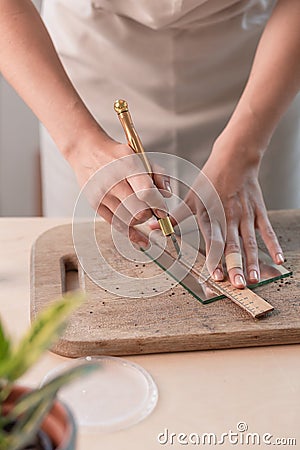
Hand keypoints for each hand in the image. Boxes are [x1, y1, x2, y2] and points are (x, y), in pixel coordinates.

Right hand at [67, 131, 171, 247]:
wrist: (86, 151)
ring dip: (141, 221)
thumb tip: (167, 194)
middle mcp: (113, 181)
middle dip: (150, 214)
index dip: (158, 204)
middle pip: (139, 210)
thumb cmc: (117, 155)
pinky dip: (131, 233)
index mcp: (127, 166)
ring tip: (142, 214)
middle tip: (152, 211)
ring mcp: (102, 194)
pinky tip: (141, 240)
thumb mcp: (139, 155)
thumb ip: (158, 174)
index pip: (146, 192)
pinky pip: (116, 225)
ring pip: (129, 220)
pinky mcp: (95, 204)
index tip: (163, 210)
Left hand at [150, 131, 283, 288]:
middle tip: (239, 285)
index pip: (213, 240)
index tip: (216, 276)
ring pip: (250, 242)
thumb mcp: (190, 197)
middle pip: (233, 245)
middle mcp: (228, 217)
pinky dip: (273, 245)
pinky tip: (278, 260)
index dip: (214, 258)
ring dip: (253, 261)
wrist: (234, 158)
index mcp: (211, 215)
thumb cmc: (210, 178)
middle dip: (236, 266)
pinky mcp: (258, 211)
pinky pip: (267, 230)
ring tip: (255, 279)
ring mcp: (245, 215)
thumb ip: (175, 216)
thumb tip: (152, 227)